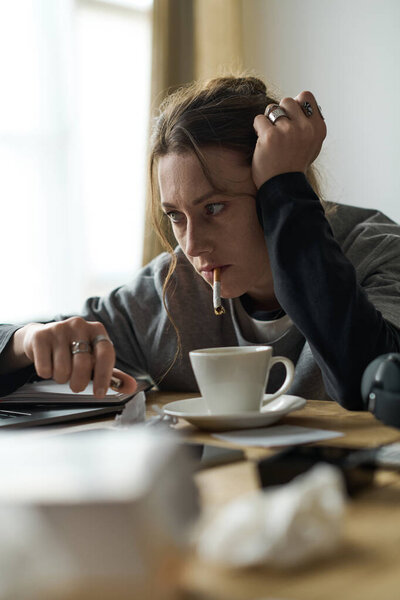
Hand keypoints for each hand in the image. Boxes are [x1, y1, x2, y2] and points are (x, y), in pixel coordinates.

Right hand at [17, 318, 136, 397]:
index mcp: (97, 330)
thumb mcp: (94, 360)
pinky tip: (48, 365)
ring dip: (61, 378)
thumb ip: (113, 375)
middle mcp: (80, 325)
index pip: (105, 353)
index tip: (99, 394)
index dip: (104, 376)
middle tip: (77, 386)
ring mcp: (59, 328)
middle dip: (79, 382)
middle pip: (83, 363)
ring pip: (63, 369)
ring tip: (62, 370)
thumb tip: (132, 387)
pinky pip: (45, 368)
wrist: (42, 338)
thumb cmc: (73, 351)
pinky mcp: (41, 335)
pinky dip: (47, 373)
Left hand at [252, 91, 326, 188]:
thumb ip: (309, 125)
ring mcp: (288, 131)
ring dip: (268, 120)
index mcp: (318, 128)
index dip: (295, 105)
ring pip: (272, 108)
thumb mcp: (312, 145)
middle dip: (280, 112)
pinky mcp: (270, 136)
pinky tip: (262, 141)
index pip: (306, 96)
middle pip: (287, 100)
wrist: (283, 186)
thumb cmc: (295, 166)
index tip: (291, 119)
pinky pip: (259, 119)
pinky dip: (257, 128)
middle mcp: (305, 128)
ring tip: (270, 136)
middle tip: (278, 129)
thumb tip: (300, 102)